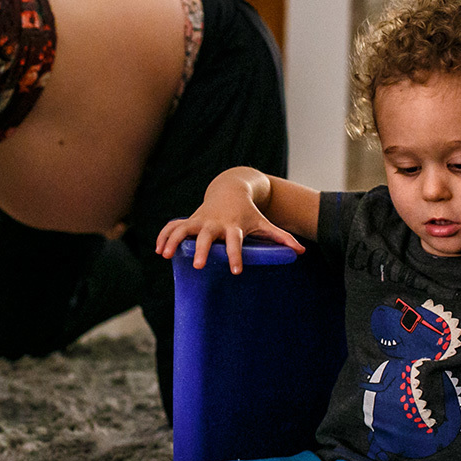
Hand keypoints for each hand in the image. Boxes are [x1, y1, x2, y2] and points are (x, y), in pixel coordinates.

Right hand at [155, 191, 302, 274]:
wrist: (230, 188)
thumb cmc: (249, 212)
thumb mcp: (264, 223)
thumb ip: (281, 238)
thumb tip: (302, 252)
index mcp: (233, 226)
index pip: (235, 242)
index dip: (236, 256)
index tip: (236, 271)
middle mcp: (214, 223)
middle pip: (206, 236)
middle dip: (201, 250)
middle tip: (197, 266)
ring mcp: (200, 220)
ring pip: (183, 229)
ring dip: (173, 241)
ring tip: (164, 255)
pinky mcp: (189, 219)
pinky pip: (173, 227)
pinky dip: (164, 236)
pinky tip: (159, 250)